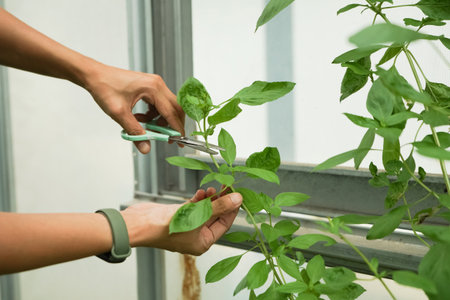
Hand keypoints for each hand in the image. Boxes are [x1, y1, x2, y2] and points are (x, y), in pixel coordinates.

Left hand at [84, 64, 184, 153]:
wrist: (94, 75)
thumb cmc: (105, 88)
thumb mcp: (119, 113)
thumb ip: (135, 131)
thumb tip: (146, 147)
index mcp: (153, 88)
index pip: (171, 112)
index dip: (176, 128)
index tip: (179, 141)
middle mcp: (157, 84)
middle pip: (175, 108)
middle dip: (172, 125)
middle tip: (168, 139)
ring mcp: (154, 84)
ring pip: (167, 107)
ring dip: (160, 120)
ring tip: (145, 127)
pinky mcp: (150, 87)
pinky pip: (159, 104)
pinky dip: (154, 114)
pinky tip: (140, 118)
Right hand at [122, 188, 241, 254]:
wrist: (141, 224)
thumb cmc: (166, 227)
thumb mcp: (199, 215)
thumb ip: (220, 206)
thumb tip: (237, 199)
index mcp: (203, 243)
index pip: (224, 224)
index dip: (232, 209)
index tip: (238, 195)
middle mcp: (196, 235)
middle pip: (215, 216)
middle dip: (221, 201)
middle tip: (227, 187)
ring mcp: (188, 225)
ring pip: (205, 210)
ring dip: (210, 199)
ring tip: (212, 189)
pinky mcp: (179, 215)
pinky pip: (194, 206)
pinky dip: (199, 199)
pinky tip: (201, 192)